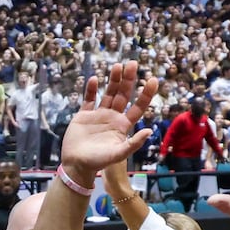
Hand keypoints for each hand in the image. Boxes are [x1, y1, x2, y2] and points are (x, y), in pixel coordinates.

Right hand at [58, 62, 156, 177]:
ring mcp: (98, 115)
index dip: (146, 94)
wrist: (76, 165)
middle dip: (128, 80)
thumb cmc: (98, 162)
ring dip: (113, 80)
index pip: (138, 107)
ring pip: (108, 93)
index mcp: (123, 125)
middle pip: (123, 95)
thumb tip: (150, 130)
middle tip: (132, 64)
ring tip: (117, 66)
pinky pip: (89, 99)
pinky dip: (91, 89)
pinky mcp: (84, 115)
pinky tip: (94, 79)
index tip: (153, 80)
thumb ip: (133, 143)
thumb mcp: (118, 154)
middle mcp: (113, 117)